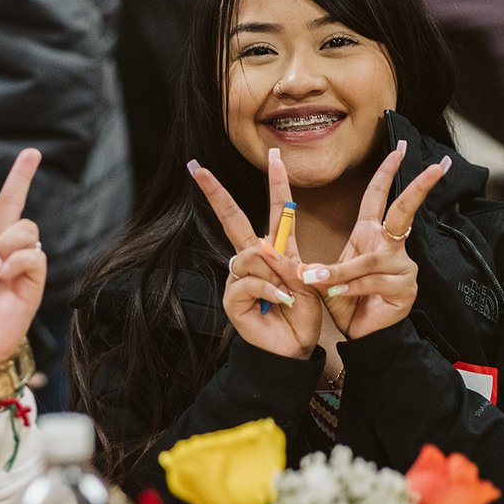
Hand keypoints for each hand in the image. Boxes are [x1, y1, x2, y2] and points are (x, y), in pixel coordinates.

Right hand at [190, 148, 320, 359]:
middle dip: (215, 193)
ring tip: (287, 294)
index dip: (275, 182)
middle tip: (198, 169)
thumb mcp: (306, 282)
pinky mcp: (232, 298)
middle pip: (233, 219)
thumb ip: (286, 262)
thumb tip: (262, 249)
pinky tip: (279, 303)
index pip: (275, 209)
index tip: (275, 155)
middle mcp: (253, 260)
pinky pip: (249, 281)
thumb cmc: (301, 315)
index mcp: (276, 250)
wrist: (293, 349)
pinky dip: (269, 291)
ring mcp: (239, 278)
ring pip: (251, 255)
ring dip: (275, 274)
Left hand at [297, 141, 448, 338]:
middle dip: (419, 187)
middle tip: (435, 165)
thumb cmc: (345, 301)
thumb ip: (317, 266)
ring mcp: (402, 265)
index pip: (379, 197)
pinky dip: (350, 289)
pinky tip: (339, 297)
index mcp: (371, 235)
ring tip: (320, 282)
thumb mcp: (325, 278)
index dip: (387, 172)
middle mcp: (390, 245)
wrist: (361, 335)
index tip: (400, 147)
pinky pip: (372, 281)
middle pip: (404, 211)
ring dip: (342, 272)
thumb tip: (290, 259)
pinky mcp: (405, 287)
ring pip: (370, 260)